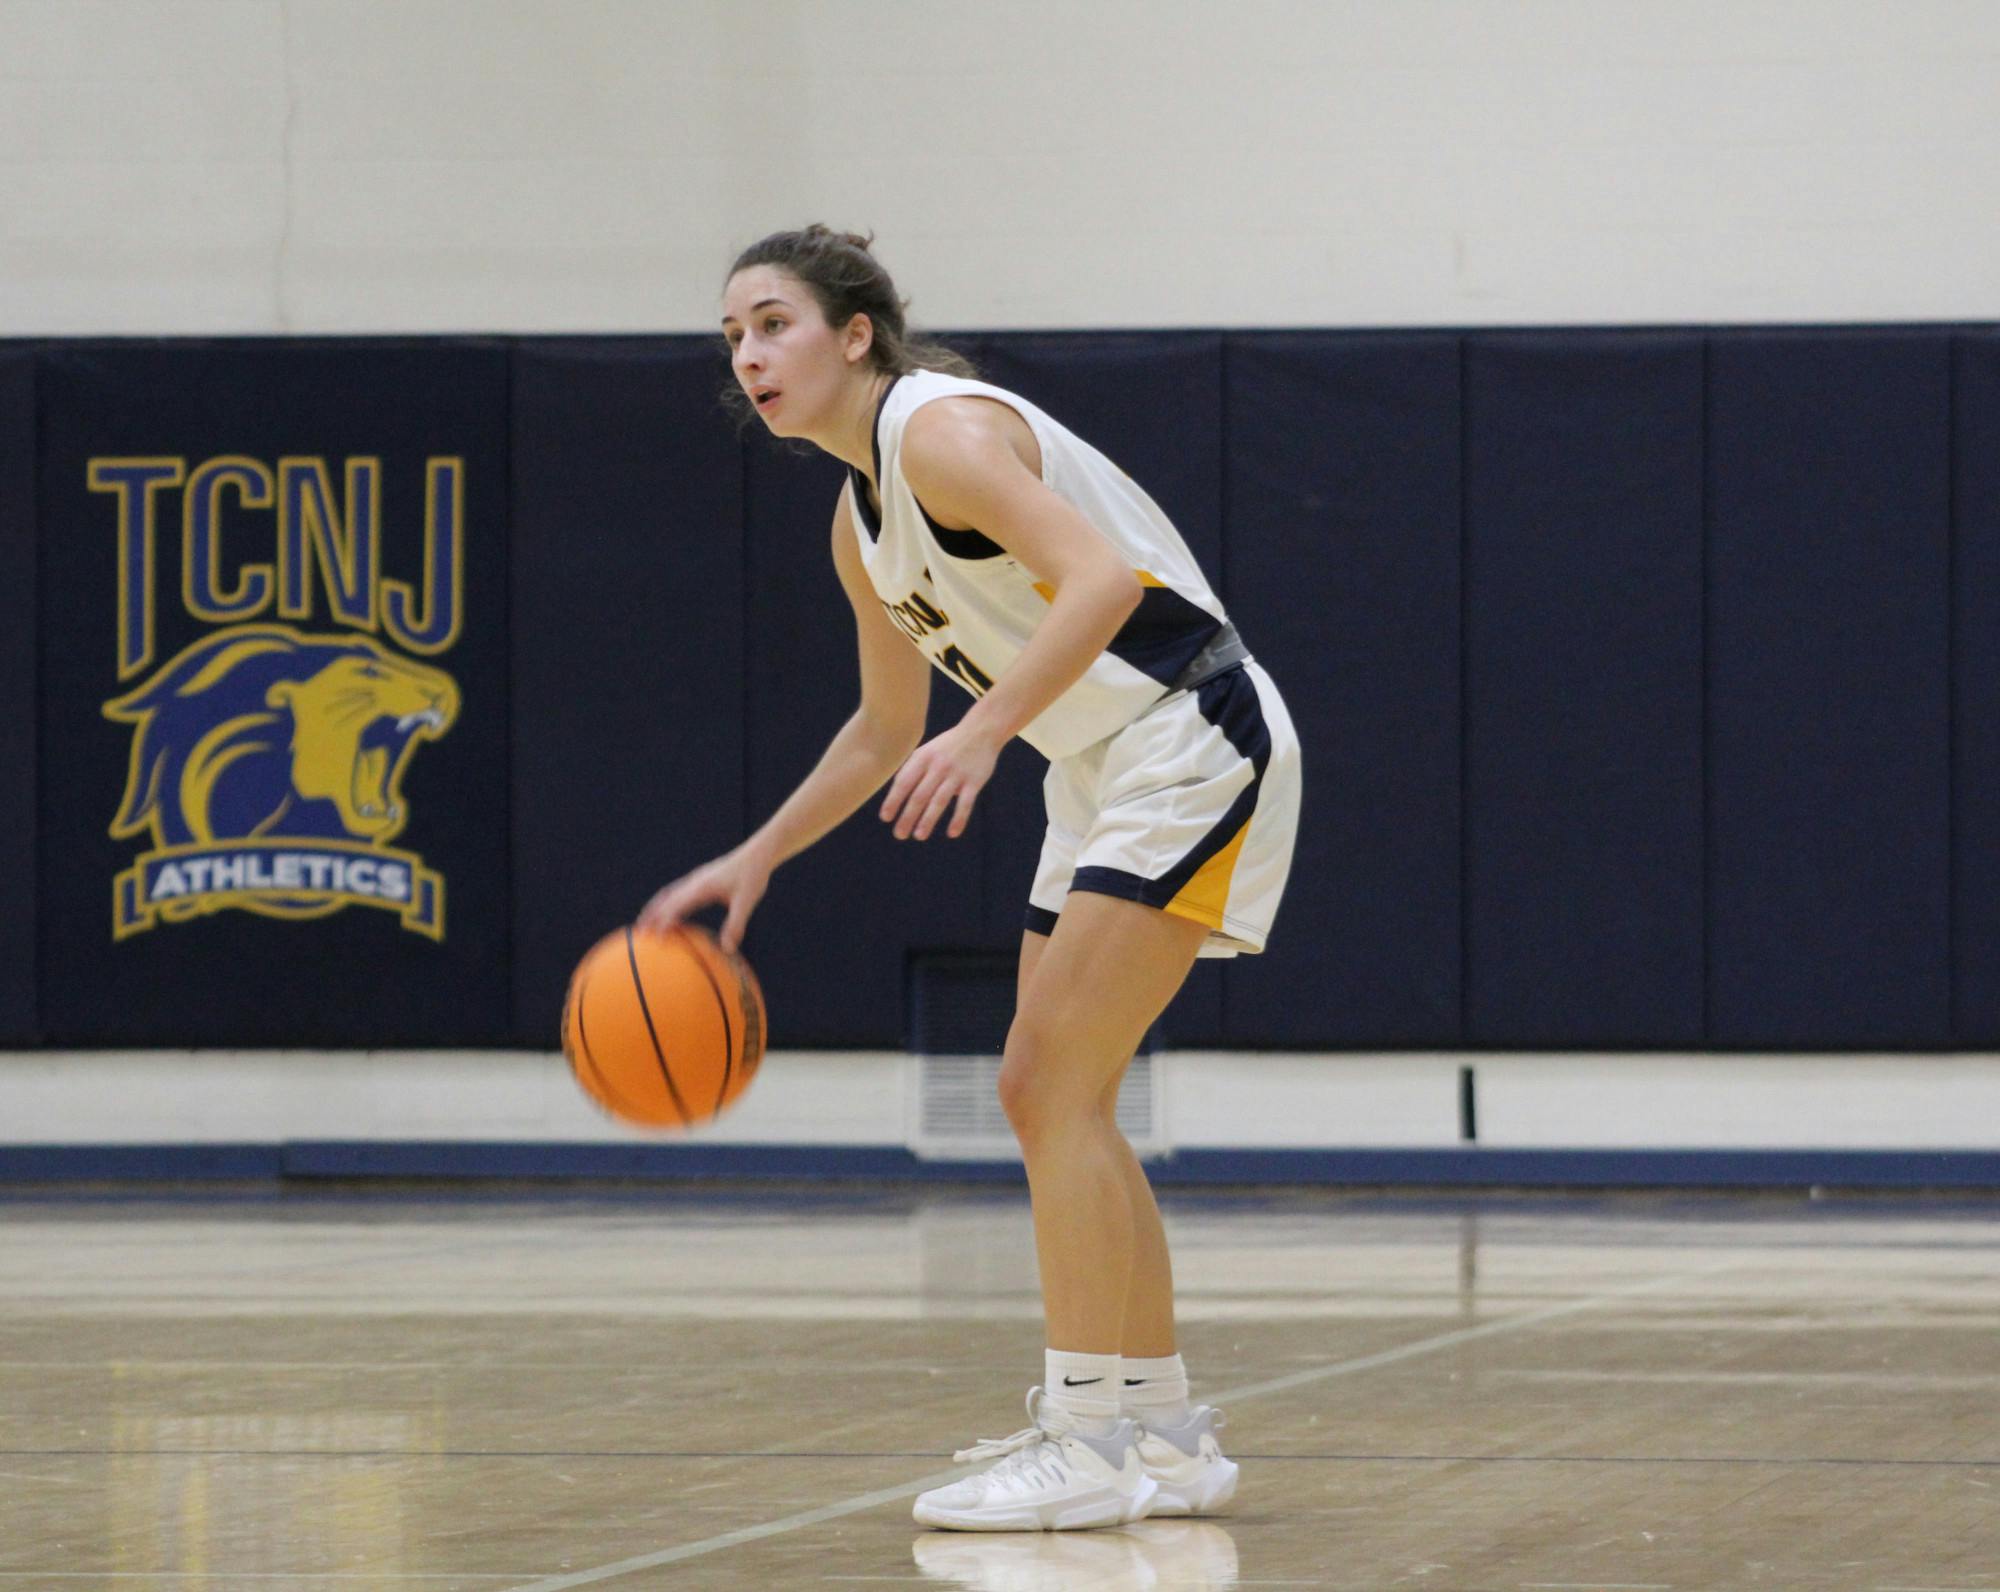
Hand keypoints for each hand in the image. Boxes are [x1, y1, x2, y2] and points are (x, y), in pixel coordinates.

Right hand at [638, 843, 771, 952]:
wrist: (757, 854)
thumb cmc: (753, 876)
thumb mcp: (747, 901)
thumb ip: (736, 924)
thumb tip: (728, 949)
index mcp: (701, 888)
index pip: (676, 907)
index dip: (665, 923)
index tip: (655, 939)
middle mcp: (694, 882)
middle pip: (665, 900)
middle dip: (650, 916)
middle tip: (638, 934)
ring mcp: (695, 878)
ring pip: (667, 893)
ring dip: (654, 907)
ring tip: (644, 921)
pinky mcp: (700, 878)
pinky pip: (676, 891)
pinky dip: (666, 902)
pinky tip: (669, 911)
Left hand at [878, 720, 1002, 840]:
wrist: (981, 731)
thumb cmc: (948, 745)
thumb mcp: (926, 750)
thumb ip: (911, 768)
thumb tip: (894, 794)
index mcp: (923, 758)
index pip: (904, 782)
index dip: (893, 800)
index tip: (886, 817)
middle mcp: (938, 766)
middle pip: (919, 795)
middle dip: (908, 816)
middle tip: (899, 834)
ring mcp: (957, 774)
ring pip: (939, 801)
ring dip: (928, 820)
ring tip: (919, 835)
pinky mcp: (974, 782)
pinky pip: (965, 804)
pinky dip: (959, 819)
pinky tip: (952, 833)